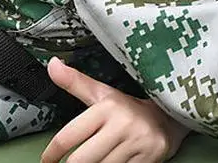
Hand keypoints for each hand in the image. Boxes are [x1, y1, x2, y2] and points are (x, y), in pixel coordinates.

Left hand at [41, 58, 188, 162]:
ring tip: (97, 159)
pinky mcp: (149, 158)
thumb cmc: (128, 108)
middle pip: (81, 160)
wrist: (170, 117)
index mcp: (107, 107)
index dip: (52, 153)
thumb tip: (52, 64)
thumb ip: (75, 82)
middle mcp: (123, 124)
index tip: (47, 160)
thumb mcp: (102, 94)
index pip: (68, 136)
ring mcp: (137, 143)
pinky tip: (113, 161)